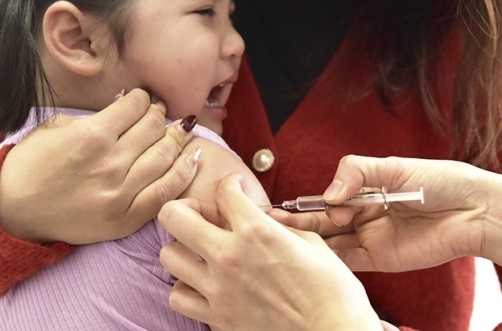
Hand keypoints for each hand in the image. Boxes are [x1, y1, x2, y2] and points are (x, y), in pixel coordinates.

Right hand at [0, 88, 199, 243]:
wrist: (11, 210)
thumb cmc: (30, 164)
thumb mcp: (56, 126)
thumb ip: (95, 115)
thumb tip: (128, 105)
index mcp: (92, 135)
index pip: (137, 105)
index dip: (143, 99)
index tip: (141, 101)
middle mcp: (110, 163)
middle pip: (155, 128)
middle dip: (159, 116)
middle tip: (158, 115)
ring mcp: (120, 194)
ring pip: (166, 156)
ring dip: (177, 138)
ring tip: (180, 131)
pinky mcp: (125, 219)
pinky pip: (166, 192)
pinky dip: (185, 171)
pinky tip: (194, 156)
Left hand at [159, 174, 383, 330]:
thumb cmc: (333, 292)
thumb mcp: (312, 244)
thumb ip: (278, 226)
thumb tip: (261, 218)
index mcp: (257, 232)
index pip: (223, 191)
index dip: (231, 184)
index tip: (235, 189)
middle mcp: (229, 257)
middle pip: (174, 217)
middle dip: (186, 208)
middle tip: (204, 215)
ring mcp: (218, 290)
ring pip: (169, 256)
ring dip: (183, 248)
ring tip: (202, 251)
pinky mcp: (217, 319)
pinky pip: (178, 297)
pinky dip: (185, 288)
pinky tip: (203, 283)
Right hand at [286, 156, 495, 273]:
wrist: (474, 209)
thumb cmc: (440, 181)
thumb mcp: (395, 166)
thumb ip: (357, 172)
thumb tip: (330, 193)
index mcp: (365, 189)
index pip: (327, 197)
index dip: (306, 202)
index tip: (283, 206)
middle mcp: (364, 214)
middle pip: (323, 221)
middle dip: (297, 223)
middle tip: (270, 225)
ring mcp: (371, 237)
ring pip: (331, 242)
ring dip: (307, 242)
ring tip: (280, 241)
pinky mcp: (382, 258)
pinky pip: (350, 260)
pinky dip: (329, 259)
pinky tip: (308, 257)